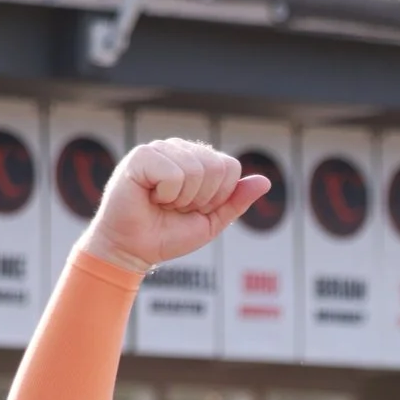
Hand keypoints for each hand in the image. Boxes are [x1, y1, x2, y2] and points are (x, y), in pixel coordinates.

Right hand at [79, 139, 269, 274]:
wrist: (134, 250)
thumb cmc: (168, 235)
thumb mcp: (211, 221)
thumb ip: (236, 201)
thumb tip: (265, 181)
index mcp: (197, 160)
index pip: (229, 167)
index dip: (217, 197)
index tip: (194, 209)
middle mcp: (179, 149)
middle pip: (216, 167)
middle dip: (201, 199)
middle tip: (176, 207)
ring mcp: (160, 149)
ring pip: (197, 170)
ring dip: (182, 199)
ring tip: (162, 203)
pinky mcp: (141, 155)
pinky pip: (173, 174)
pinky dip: (166, 195)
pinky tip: (150, 197)